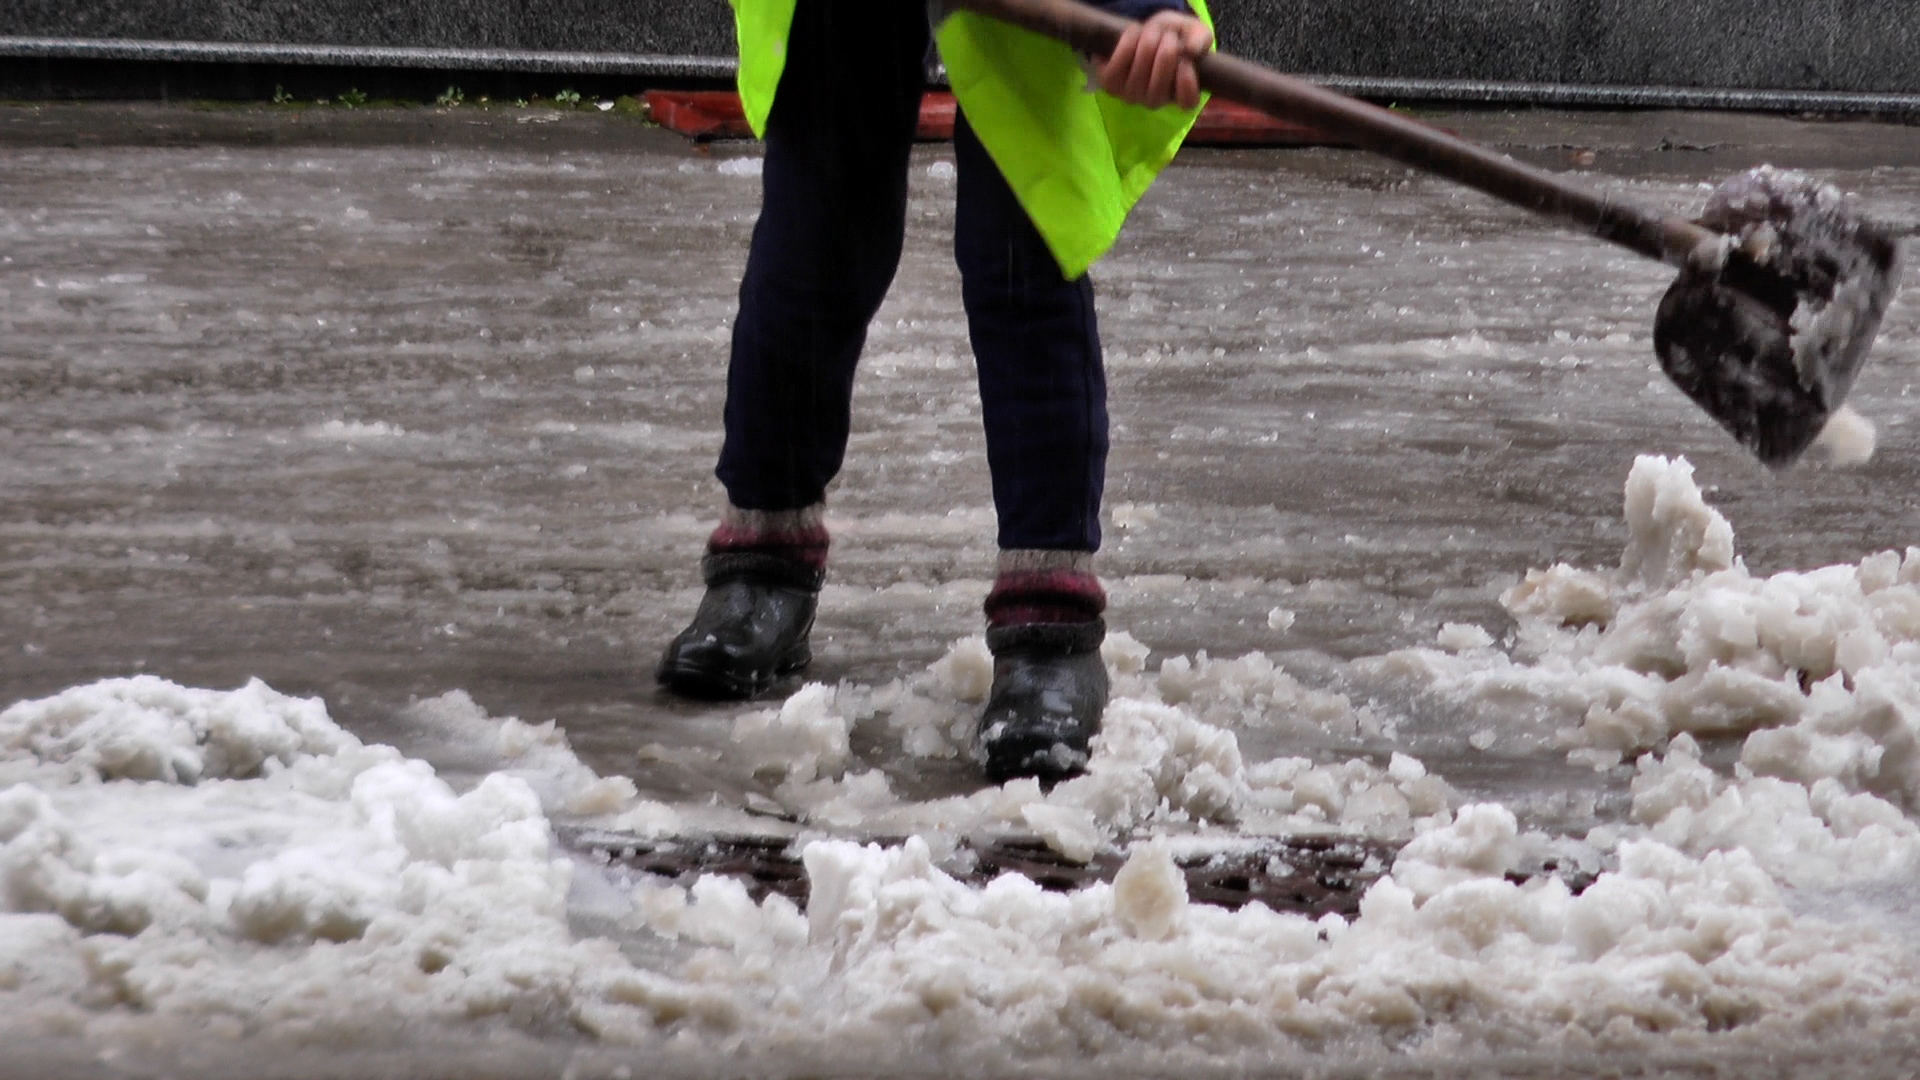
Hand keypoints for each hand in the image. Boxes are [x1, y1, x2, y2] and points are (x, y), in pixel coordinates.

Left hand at [1095, 12, 1212, 109]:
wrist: (1141, 31)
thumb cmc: (1172, 36)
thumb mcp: (1192, 31)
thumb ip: (1200, 38)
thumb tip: (1191, 50)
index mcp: (1179, 94)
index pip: (1187, 102)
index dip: (1187, 83)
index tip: (1186, 61)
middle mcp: (1155, 100)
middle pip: (1159, 87)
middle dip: (1166, 54)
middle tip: (1168, 36)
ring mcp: (1131, 95)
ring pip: (1139, 75)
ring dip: (1147, 45)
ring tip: (1152, 30)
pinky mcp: (1111, 84)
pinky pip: (1118, 65)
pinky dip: (1127, 44)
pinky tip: (1135, 32)